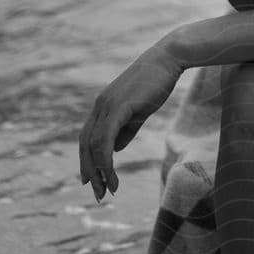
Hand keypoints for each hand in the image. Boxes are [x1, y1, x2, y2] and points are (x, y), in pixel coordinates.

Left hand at [78, 40, 184, 202]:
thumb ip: (126, 130)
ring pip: (93, 145)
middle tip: (98, 194)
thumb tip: (114, 149)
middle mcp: (100, 106)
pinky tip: (112, 176)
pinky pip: (105, 140)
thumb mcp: (139, 111)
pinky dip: (106, 161)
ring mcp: (106, 106)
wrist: (168, 60)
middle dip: (90, 171)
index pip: (88, 137)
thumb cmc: (157, 83)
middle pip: (85, 144)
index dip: (87, 160)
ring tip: (108, 189)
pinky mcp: (118, 107)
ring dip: (99, 171)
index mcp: (103, 106)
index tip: (91, 180)